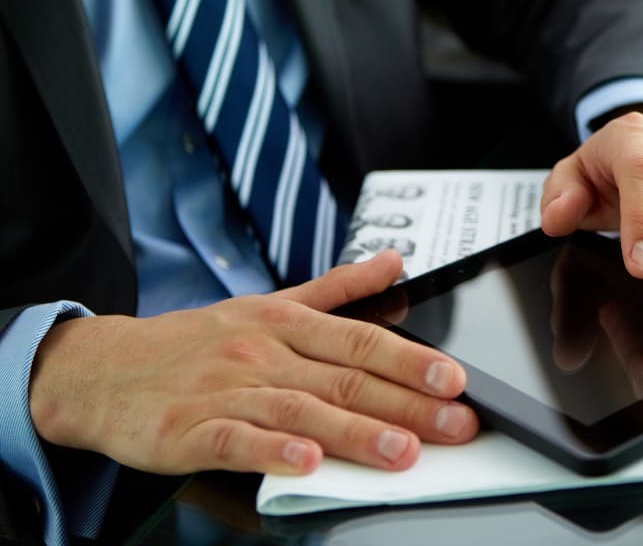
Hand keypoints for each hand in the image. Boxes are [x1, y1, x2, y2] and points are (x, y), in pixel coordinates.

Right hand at [28, 251, 478, 476]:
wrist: (103, 369)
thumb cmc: (197, 342)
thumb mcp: (268, 305)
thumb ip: (337, 289)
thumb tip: (394, 264)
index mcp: (285, 323)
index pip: (361, 342)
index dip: (412, 360)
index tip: (455, 380)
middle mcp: (262, 353)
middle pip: (344, 379)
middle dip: (406, 405)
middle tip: (453, 424)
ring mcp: (226, 391)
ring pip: (300, 410)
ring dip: (354, 431)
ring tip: (400, 451)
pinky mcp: (189, 430)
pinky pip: (235, 441)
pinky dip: (271, 451)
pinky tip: (305, 462)